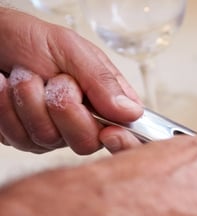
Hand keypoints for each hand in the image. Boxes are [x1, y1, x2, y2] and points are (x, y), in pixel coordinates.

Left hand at [0, 8, 142, 153]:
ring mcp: (52, 133)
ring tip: (23, 74)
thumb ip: (102, 81)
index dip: (124, 141)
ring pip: (47, 138)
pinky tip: (3, 86)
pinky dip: (5, 106)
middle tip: (53, 80)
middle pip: (86, 142)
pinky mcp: (23, 137)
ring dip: (28, 100)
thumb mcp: (71, 49)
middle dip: (63, 108)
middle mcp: (83, 122)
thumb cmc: (29, 39)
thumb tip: (132, 112)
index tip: (109, 132)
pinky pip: (17, 136)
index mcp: (106, 100)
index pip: (129, 134)